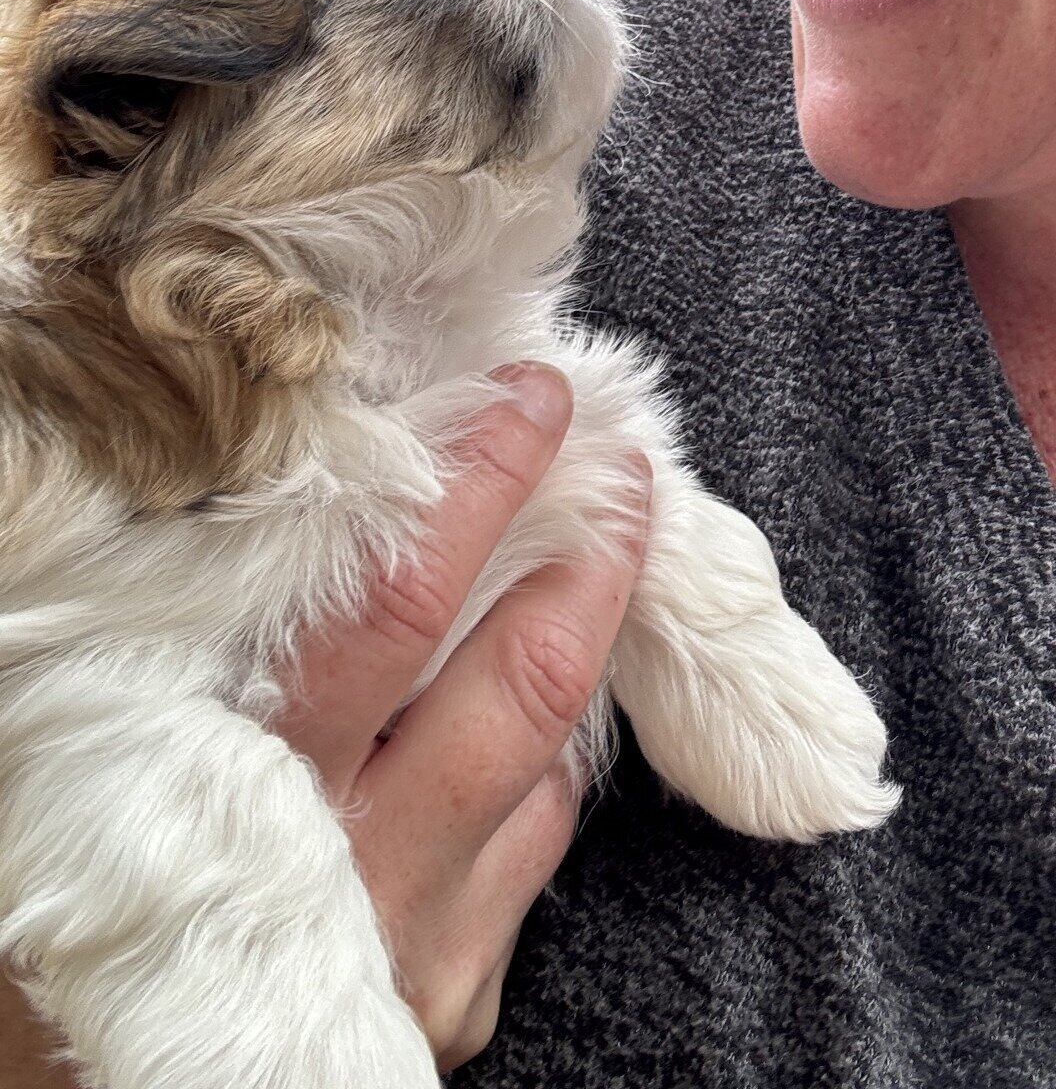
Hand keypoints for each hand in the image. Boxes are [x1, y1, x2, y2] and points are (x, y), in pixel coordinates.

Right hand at [0, 360, 650, 1082]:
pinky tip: (534, 699)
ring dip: (585, 643)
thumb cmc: (80, 929)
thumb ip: (185, 663)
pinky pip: (527, 851)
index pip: (387, 610)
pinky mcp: (455, 1006)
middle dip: (586, 552)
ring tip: (611, 541)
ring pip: (546, 764)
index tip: (522, 402)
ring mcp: (422, 949)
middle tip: (622, 456)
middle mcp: (356, 872)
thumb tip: (254, 519)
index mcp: (245, 794)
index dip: (471, 494)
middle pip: (516, 682)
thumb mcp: (104, 776)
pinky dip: (540, 761)